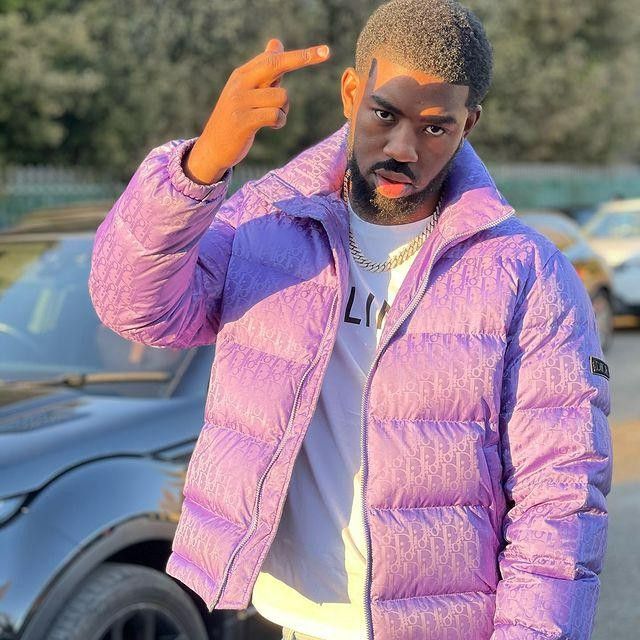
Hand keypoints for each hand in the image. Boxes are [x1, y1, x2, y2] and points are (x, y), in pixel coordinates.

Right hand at [184, 38, 329, 183]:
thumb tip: (276, 43)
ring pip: (281, 96)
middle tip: (326, 53)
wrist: (212, 147)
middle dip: (302, 58)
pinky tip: (272, 126)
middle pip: (276, 64)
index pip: (273, 58)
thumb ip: (264, 71)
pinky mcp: (243, 121)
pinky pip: (275, 115)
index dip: (300, 54)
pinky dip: (279, 122)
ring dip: (284, 109)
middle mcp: (240, 83)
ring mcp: (240, 101)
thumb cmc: (236, 118)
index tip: (324, 51)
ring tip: (274, 117)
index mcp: (243, 74)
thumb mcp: (248, 92)